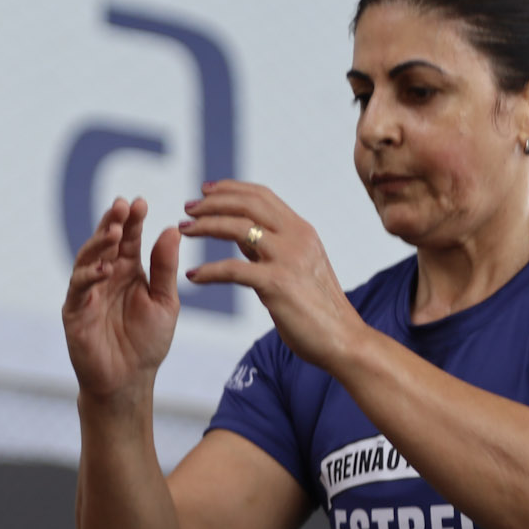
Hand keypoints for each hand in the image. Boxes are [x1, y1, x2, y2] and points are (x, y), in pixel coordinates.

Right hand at [64, 197, 180, 400]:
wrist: (129, 381)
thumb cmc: (147, 342)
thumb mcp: (165, 302)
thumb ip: (165, 268)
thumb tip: (170, 230)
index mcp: (129, 270)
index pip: (129, 239)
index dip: (133, 220)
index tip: (140, 203)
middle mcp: (106, 275)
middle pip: (106, 242)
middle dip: (113, 222)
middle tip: (122, 206)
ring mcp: (88, 291)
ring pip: (88, 258)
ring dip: (99, 243)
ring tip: (114, 232)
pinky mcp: (75, 310)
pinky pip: (79, 288)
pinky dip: (89, 275)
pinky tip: (104, 268)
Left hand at [180, 181, 366, 371]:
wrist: (344, 340)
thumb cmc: (318, 308)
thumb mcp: (297, 266)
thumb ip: (269, 247)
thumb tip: (240, 231)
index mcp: (302, 230)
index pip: (262, 195)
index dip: (230, 188)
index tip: (205, 189)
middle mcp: (297, 237)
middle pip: (248, 204)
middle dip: (213, 202)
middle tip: (187, 208)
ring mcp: (288, 259)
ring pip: (238, 228)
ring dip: (206, 226)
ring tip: (185, 231)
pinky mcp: (277, 284)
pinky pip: (233, 269)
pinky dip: (209, 271)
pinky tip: (193, 276)